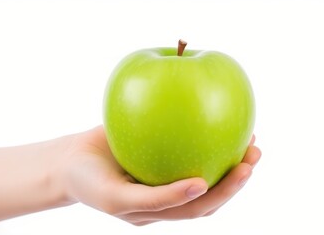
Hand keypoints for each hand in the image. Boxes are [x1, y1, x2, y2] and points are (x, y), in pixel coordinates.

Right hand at [56, 125, 260, 225]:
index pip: (201, 206)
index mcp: (163, 209)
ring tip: (248, 136)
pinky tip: (213, 113)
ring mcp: (163, 171)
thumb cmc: (89, 183)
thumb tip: (200, 184)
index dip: (226, 192)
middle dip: (237, 174)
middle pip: (210, 188)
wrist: (68, 162)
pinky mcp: (157, 150)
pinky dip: (202, 133)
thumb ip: (155, 200)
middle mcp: (168, 192)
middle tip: (254, 152)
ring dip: (228, 155)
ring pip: (202, 165)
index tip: (242, 169)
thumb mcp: (117, 199)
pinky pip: (183, 141)